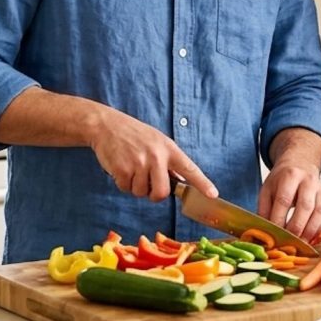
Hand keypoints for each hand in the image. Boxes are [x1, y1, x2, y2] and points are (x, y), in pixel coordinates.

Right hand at [89, 109, 216, 201]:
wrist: (107, 125)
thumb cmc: (134, 134)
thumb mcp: (157, 141)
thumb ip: (169, 161)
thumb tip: (181, 180)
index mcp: (169, 149)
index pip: (189, 169)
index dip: (202, 183)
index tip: (212, 195)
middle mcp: (156, 156)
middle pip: (162, 193)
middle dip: (154, 194)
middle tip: (147, 184)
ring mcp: (139, 163)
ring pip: (141, 193)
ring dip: (135, 186)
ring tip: (131, 167)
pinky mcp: (122, 169)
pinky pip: (126, 189)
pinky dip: (122, 183)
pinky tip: (121, 168)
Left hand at [258, 160, 320, 242]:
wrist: (301, 164)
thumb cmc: (282, 180)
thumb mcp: (267, 189)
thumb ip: (264, 209)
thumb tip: (264, 232)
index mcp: (290, 175)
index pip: (284, 200)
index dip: (279, 219)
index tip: (273, 234)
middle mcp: (308, 181)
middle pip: (305, 206)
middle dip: (296, 228)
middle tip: (287, 242)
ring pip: (319, 213)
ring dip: (308, 232)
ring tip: (298, 244)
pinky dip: (318, 232)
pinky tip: (308, 239)